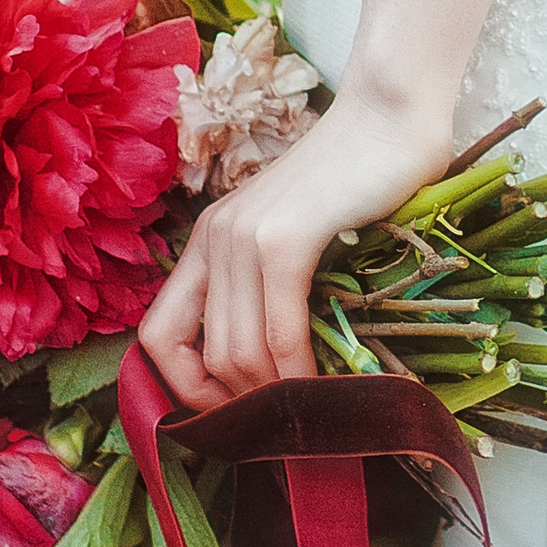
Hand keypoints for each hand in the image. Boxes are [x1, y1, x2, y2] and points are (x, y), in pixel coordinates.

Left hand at [139, 82, 457, 408]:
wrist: (389, 117)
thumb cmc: (356, 181)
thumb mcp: (293, 238)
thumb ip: (272, 289)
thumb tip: (277, 375)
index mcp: (207, 242)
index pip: (157, 336)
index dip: (185, 390)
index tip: (234, 414)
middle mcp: (214, 238)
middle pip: (207, 356)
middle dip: (246, 406)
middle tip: (287, 429)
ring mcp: (244, 236)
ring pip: (240, 352)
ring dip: (275, 397)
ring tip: (309, 416)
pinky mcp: (285, 238)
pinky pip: (280, 331)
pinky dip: (299, 372)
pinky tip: (324, 388)